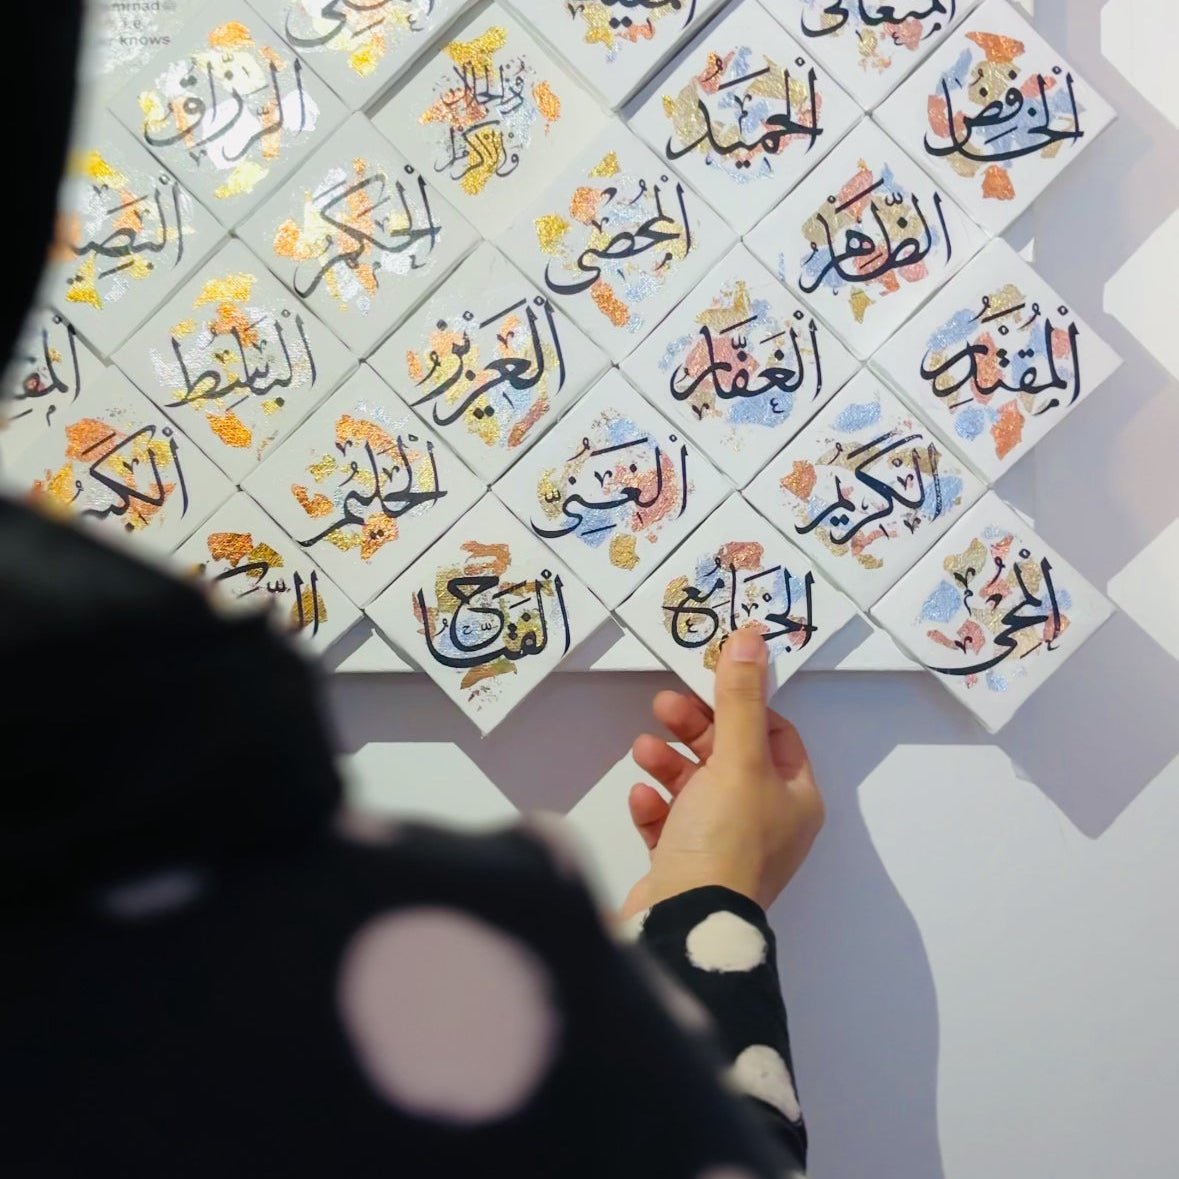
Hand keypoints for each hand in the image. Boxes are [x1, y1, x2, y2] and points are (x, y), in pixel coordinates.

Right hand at [620, 628, 823, 917]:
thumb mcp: (738, 759)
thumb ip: (740, 698)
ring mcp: (725, 847)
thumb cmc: (725, 840)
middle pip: (730, 756)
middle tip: (662, 707)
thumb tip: (752, 638)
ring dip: (669, 763)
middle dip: (694, 729)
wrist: (686, 924)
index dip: (741, 707)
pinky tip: (642, 799)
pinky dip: (656, 806)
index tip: (707, 686)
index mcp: (794, 798)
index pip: (776, 734)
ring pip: (696, 787)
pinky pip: (671, 823)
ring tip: (643, 750)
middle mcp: (766, 823)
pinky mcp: (686, 868)